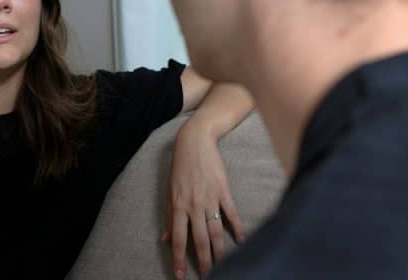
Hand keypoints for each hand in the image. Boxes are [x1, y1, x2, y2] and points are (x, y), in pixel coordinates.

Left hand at [162, 117, 244, 277]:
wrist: (195, 141)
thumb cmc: (180, 167)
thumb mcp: (169, 191)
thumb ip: (169, 216)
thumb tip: (165, 239)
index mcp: (178, 206)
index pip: (179, 239)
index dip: (179, 258)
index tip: (180, 275)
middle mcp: (194, 205)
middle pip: (200, 240)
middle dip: (204, 261)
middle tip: (208, 276)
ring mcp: (210, 199)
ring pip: (216, 231)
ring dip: (219, 250)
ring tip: (223, 265)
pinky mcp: (224, 190)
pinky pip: (231, 213)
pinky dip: (238, 227)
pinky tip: (243, 240)